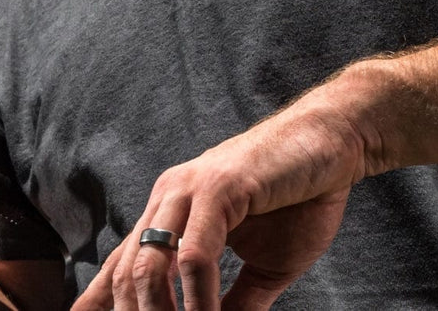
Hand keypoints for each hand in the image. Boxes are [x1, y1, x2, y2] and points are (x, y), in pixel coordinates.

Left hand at [72, 86, 381, 309]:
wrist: (337, 143)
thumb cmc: (302, 198)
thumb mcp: (264, 266)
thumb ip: (236, 300)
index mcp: (170, 212)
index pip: (121, 265)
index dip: (99, 302)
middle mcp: (168, 199)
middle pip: (126, 273)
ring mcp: (189, 191)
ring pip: (149, 264)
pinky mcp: (219, 187)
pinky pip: (195, 254)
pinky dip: (198, 295)